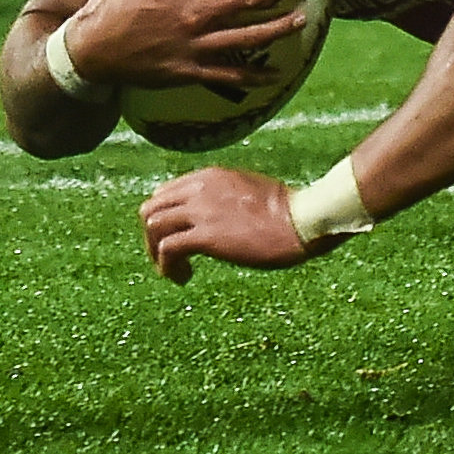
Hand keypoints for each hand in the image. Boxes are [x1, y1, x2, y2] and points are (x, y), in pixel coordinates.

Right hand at [58, 0, 315, 92]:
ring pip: (246, 39)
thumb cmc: (110, 3)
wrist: (92, 52)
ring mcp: (195, 46)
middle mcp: (193, 16)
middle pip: (246, 0)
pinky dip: (254, 76)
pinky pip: (230, 75)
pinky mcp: (192, 70)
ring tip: (302, 18)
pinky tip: (277, 74)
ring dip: (277, 28)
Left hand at [141, 166, 312, 281]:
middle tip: (168, 258)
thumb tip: (217, 216)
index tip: (176, 238)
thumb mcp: (248, 190)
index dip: (164, 219)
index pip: (164, 193)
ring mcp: (201, 211)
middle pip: (150, 209)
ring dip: (157, 253)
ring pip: (153, 227)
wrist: (303, 220)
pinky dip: (167, 267)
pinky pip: (167, 249)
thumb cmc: (287, 210)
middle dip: (153, 236)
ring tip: (175, 271)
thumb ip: (225, 196)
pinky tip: (183, 277)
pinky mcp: (206, 236)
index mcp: (209, 176)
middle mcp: (199, 189)